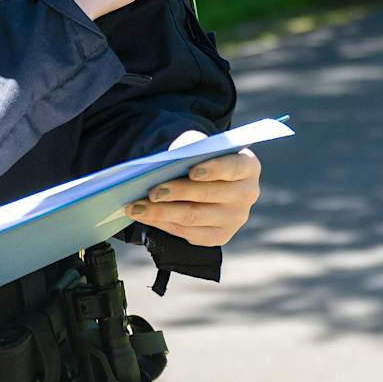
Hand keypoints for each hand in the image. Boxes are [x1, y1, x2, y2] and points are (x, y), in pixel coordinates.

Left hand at [123, 129, 259, 248]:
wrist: (204, 180)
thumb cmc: (200, 158)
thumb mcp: (197, 145)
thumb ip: (190, 144)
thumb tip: (175, 153)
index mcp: (247, 167)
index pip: (233, 168)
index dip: (214, 169)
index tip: (192, 171)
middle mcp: (247, 194)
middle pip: (209, 195)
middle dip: (177, 193)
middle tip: (151, 191)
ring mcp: (234, 219)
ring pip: (193, 217)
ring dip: (161, 212)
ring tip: (135, 207)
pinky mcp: (219, 236)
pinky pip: (187, 232)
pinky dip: (162, 223)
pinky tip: (143, 216)